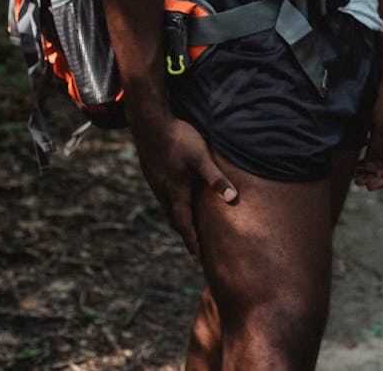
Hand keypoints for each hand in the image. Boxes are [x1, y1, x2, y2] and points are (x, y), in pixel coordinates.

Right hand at [132, 114, 237, 261]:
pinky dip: (171, 206)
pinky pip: (162, 197)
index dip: (193, 241)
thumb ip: (216, 178)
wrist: (149, 122)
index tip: (199, 258)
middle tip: (194, 249)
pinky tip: (176, 199)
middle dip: (185, 235)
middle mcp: (163, 191)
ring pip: (167, 209)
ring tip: (186, 228)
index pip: (185, 224)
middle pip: (174, 220)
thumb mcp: (201, 157)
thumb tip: (233, 199)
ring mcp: (156, 183)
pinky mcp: (152, 173)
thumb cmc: (178, 138)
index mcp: (176, 192)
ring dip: (177, 220)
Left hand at [355, 71, 382, 190]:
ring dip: (370, 168)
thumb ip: (377, 149)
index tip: (369, 187)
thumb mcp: (380, 127)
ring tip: (356, 173)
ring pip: (381, 158)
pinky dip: (368, 156)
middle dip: (375, 176)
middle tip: (358, 181)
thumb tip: (372, 170)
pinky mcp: (381, 129)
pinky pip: (376, 149)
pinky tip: (357, 159)